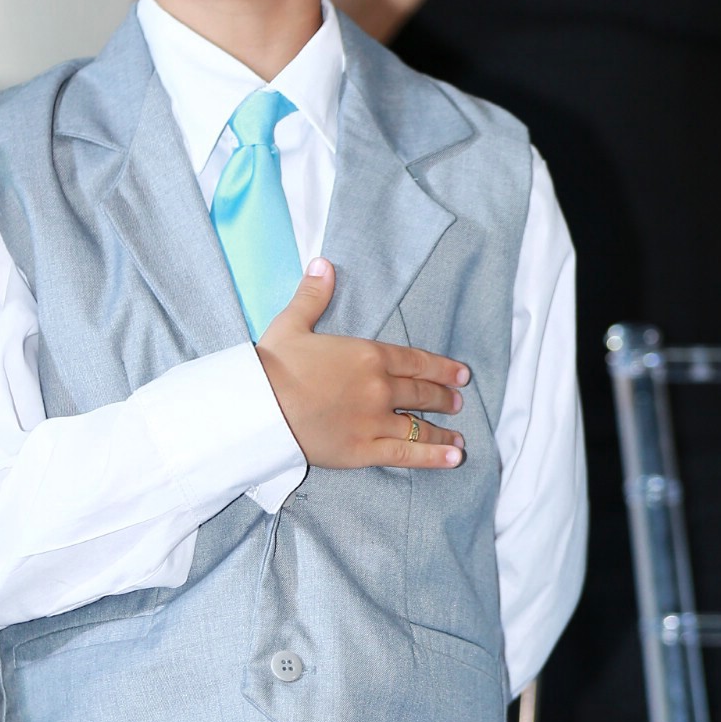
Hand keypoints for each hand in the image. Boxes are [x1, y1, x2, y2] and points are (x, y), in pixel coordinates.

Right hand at [256, 258, 467, 470]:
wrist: (260, 407)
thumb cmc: (272, 366)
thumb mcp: (292, 324)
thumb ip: (313, 295)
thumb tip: (322, 264)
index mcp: (368, 355)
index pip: (416, 361)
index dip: (442, 368)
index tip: (460, 374)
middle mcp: (380, 388)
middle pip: (422, 393)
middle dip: (443, 397)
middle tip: (457, 401)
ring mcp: (375, 421)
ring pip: (419, 425)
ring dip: (442, 430)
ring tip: (458, 435)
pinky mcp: (364, 450)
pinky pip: (407, 454)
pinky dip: (434, 456)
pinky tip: (454, 456)